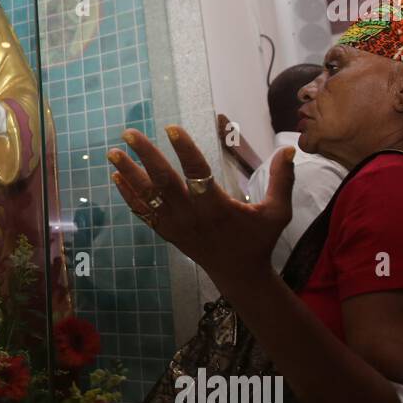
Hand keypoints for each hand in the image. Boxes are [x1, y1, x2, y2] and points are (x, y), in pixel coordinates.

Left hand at [106, 126, 294, 280]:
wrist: (238, 274)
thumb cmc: (258, 240)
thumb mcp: (277, 213)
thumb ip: (282, 181)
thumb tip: (289, 149)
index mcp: (217, 207)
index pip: (198, 174)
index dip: (185, 151)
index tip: (171, 128)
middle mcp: (192, 215)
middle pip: (163, 182)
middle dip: (145, 156)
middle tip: (129, 134)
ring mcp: (176, 225)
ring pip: (147, 196)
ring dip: (128, 173)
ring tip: (112, 152)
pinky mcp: (167, 232)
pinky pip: (143, 213)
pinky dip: (128, 195)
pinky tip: (116, 177)